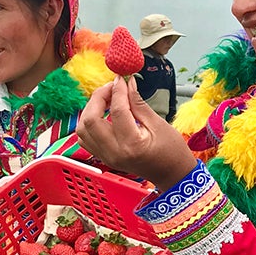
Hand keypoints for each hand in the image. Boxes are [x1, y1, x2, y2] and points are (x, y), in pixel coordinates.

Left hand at [76, 76, 195, 189]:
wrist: (173, 175)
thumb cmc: (172, 152)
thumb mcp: (158, 124)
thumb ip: (138, 103)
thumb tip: (128, 83)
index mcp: (132, 145)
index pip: (117, 111)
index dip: (117, 91)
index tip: (121, 79)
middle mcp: (114, 153)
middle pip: (90, 120)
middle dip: (98, 98)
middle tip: (112, 87)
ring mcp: (106, 157)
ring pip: (83, 129)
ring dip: (91, 110)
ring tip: (107, 100)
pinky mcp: (104, 158)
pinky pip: (86, 138)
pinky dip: (89, 123)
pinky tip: (103, 115)